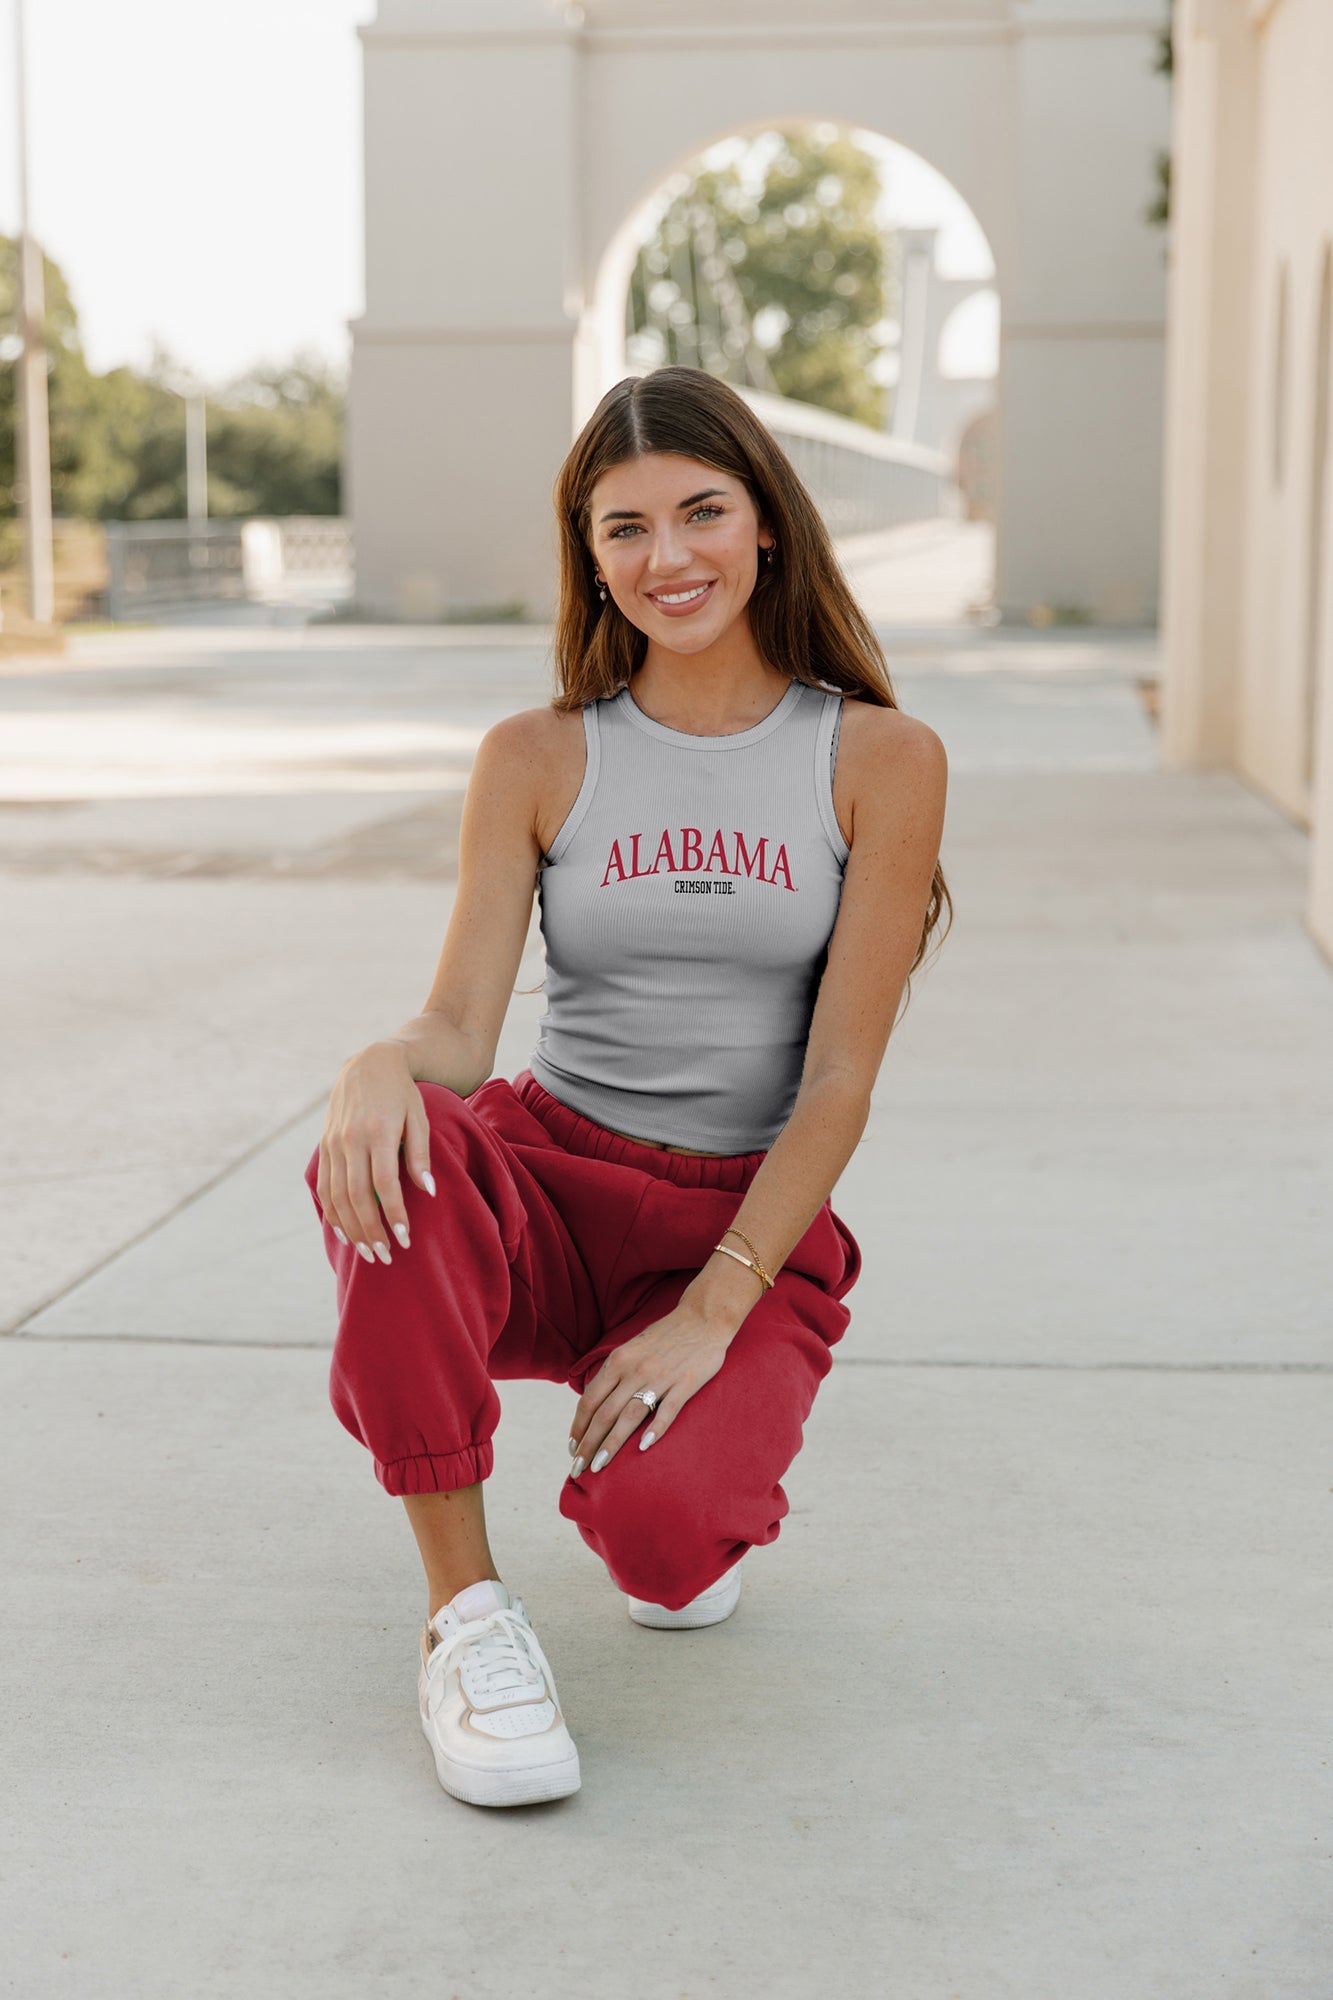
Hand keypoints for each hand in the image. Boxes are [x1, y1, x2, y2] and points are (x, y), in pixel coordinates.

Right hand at [314, 1041, 435, 1263]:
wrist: (369, 1063)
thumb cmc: (403, 1094)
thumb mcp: (419, 1117)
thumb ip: (421, 1154)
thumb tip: (429, 1192)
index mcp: (379, 1131)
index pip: (383, 1184)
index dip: (393, 1214)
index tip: (404, 1238)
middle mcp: (351, 1139)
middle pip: (357, 1196)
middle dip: (371, 1230)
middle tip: (386, 1257)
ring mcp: (334, 1142)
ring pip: (337, 1195)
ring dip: (351, 1228)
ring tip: (368, 1252)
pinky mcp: (325, 1145)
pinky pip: (324, 1186)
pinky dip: (332, 1212)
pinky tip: (345, 1232)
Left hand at [567, 1302, 731, 1476]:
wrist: (703, 1317)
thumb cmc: (665, 1336)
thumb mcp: (632, 1348)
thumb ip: (615, 1373)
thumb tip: (595, 1402)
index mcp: (619, 1361)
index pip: (590, 1400)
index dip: (578, 1427)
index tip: (572, 1447)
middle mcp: (635, 1370)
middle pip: (604, 1413)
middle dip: (588, 1444)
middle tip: (577, 1468)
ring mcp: (660, 1377)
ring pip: (629, 1416)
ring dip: (612, 1444)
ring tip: (599, 1466)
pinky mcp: (685, 1383)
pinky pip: (667, 1410)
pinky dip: (654, 1430)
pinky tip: (643, 1448)